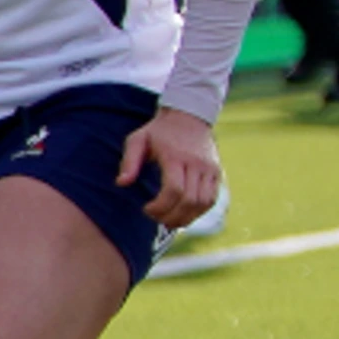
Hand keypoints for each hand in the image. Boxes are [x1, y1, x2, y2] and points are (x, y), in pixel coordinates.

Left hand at [119, 108, 220, 228]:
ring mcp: (210, 169)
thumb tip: (121, 183)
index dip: (160, 206)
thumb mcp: (137, 140)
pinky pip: (212, 199)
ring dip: (187, 218)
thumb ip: (129, 162)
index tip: (146, 209)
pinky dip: (199, 212)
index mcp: (176, 157)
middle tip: (156, 219)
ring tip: (169, 221)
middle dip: (172, 216)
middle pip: (189, 200)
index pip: (174, 190)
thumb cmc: (159, 131)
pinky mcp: (217, 173)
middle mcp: (197, 164)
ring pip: (204, 202)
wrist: (189, 116)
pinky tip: (184, 214)